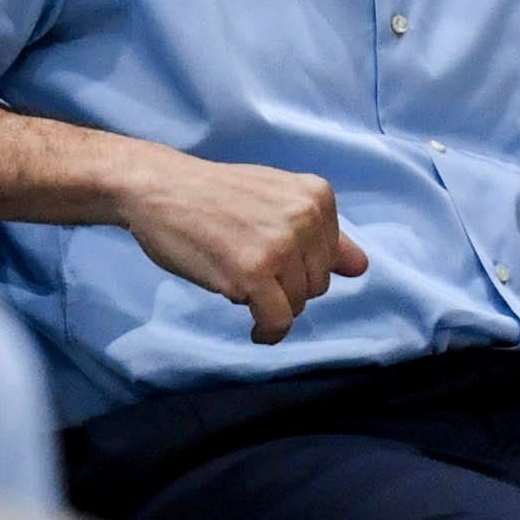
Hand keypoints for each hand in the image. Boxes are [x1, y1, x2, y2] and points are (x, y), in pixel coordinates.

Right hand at [117, 145, 366, 343]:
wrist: (157, 188)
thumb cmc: (213, 195)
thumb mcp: (273, 200)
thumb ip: (320, 232)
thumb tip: (361, 267)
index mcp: (316, 195)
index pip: (331, 257)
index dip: (297, 263)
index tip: (264, 249)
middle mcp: (306, 216)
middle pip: (318, 283)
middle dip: (286, 285)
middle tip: (245, 262)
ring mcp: (281, 244)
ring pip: (300, 304)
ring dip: (271, 304)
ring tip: (237, 276)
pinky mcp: (254, 272)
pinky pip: (278, 321)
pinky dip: (268, 332)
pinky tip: (254, 328)